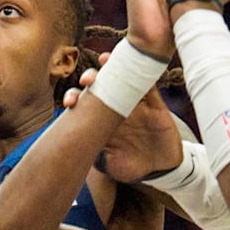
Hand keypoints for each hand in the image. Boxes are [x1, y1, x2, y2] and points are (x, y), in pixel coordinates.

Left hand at [64, 59, 183, 182]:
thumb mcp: (110, 165)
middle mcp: (115, 107)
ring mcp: (134, 103)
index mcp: (100, 120)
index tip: (69, 103)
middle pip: (99, 85)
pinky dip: (144, 72)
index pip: (83, 103)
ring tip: (105, 60)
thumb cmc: (131, 166)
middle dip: (90, 78)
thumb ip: (96, 158)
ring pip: (121, 79)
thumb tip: (81, 155)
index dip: (74, 98)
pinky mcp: (154, 103)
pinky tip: (136, 62)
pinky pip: (149, 84)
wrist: (160, 169)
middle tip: (86, 80)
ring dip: (113, 67)